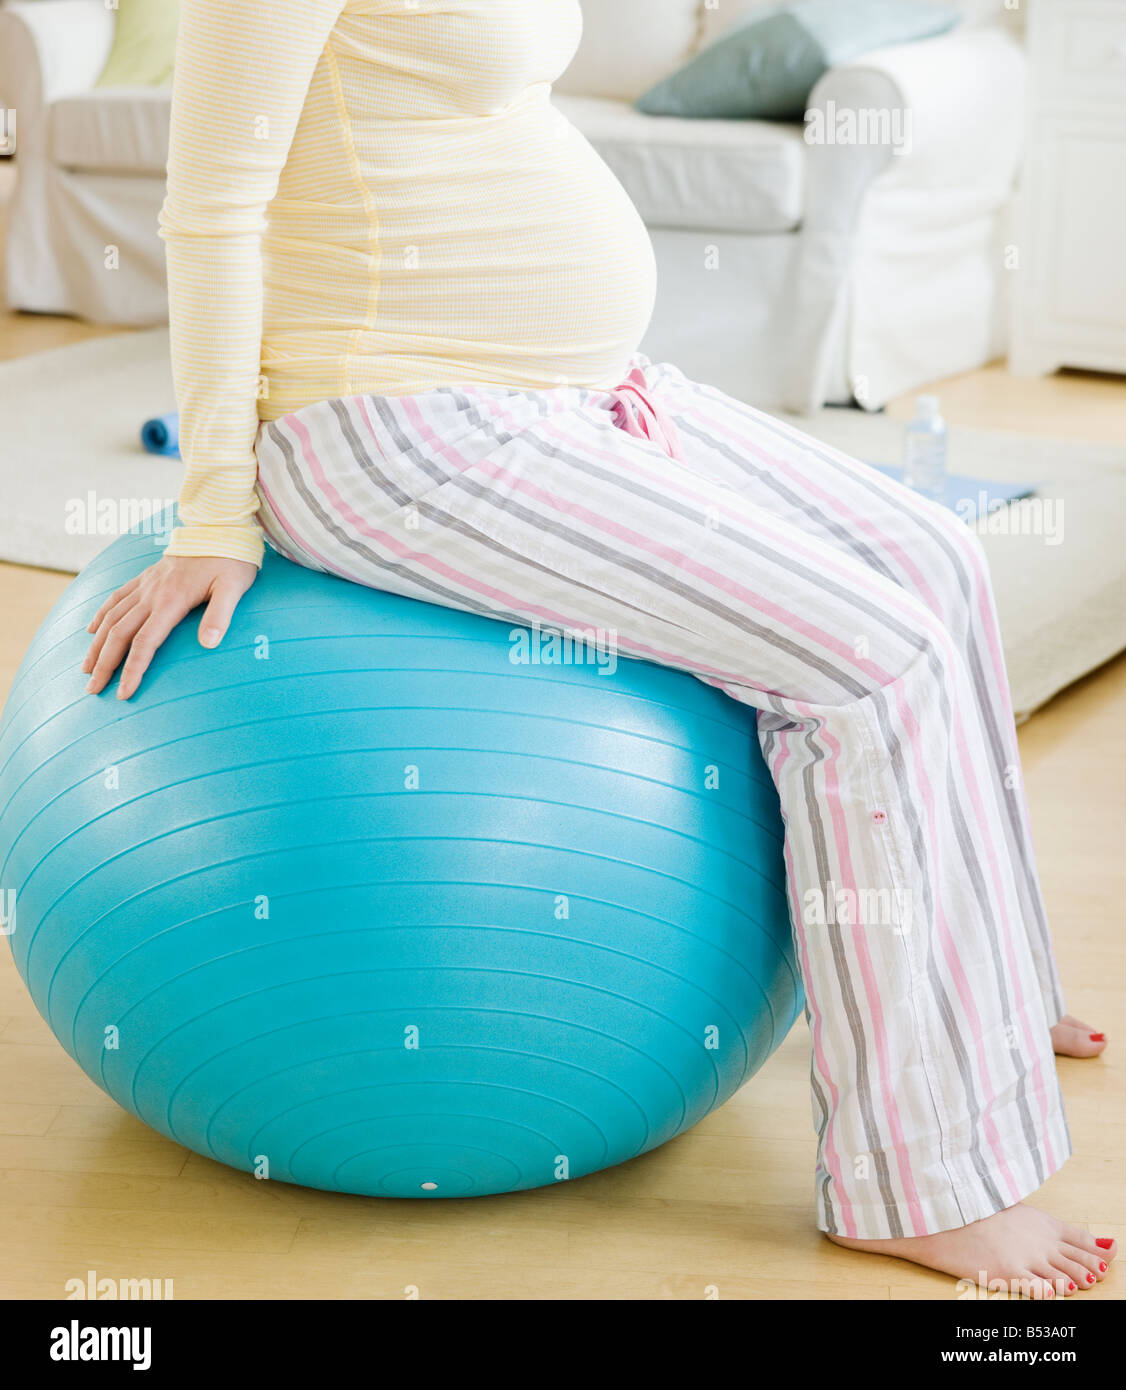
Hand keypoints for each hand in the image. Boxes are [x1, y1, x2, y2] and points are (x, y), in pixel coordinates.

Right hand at [82, 554, 257, 699]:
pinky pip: (115, 598)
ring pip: (111, 618)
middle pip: (119, 634)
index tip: (123, 693)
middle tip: (92, 690)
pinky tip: (90, 630)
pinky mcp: (145, 577)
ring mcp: (145, 585)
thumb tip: (208, 644)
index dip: (132, 670)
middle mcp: (151, 594)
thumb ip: (220, 615)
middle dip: (104, 664)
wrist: (219, 527)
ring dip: (96, 645)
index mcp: (171, 601)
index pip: (145, 643)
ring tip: (86, 669)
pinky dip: (100, 616)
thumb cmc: (231, 560)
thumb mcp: (234, 588)